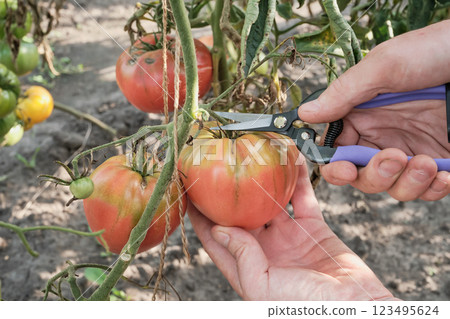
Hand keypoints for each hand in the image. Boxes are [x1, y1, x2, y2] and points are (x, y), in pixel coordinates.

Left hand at [188, 162, 396, 299]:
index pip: (215, 239)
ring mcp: (287, 237)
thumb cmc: (307, 308)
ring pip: (270, 201)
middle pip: (240, 214)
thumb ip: (242, 256)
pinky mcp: (312, 227)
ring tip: (255, 157)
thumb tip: (218, 229)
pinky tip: (291, 160)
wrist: (357, 307)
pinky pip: (303, 197)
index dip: (201, 217)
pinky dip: (298, 179)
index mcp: (246, 267)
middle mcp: (264, 250)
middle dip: (229, 191)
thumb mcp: (264, 286)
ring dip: (264, 180)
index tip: (190, 192)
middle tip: (220, 164)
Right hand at [298, 20, 449, 200]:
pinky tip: (442, 174)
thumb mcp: (383, 66)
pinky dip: (433, 189)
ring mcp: (410, 149)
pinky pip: (427, 189)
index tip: (344, 169)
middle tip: (393, 158)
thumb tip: (305, 113)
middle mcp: (382, 135)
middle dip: (373, 176)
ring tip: (426, 163)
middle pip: (361, 176)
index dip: (336, 165)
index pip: (336, 150)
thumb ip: (342, 93)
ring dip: (406, 184)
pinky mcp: (438, 160)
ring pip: (393, 187)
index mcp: (362, 115)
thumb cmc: (432, 51)